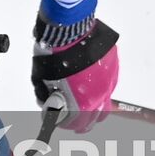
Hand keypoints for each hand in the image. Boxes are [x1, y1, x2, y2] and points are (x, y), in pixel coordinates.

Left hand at [31, 17, 119, 133]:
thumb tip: (51, 104)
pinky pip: (107, 84)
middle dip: (83, 123)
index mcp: (81, 103)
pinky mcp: (112, 69)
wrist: (68, 30)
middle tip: (76, 124)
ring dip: (94, 109)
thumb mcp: (42, 81)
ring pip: (105, 104)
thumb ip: (49, 97)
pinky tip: (90, 83)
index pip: (76, 123)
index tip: (60, 123)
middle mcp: (98, 96)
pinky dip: (99, 88)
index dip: (66, 125)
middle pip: (94, 119)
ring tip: (86, 108)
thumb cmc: (52, 55)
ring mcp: (108, 82)